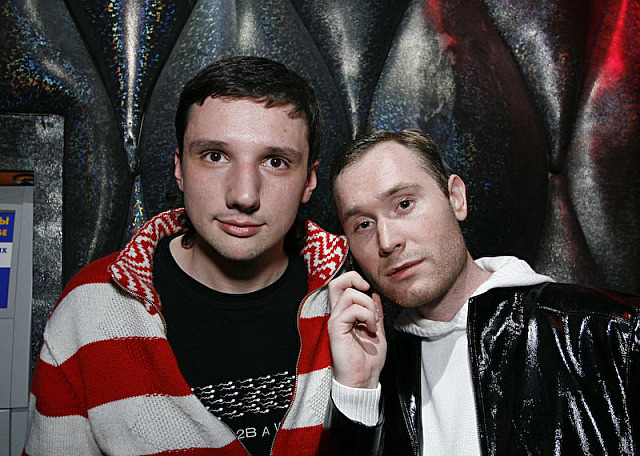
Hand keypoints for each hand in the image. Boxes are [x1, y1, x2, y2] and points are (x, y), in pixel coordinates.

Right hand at [327, 270, 386, 388]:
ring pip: (349, 294)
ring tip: (373, 322)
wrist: (364, 379)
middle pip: (336, 283)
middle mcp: (338, 315)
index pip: (341, 287)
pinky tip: (370, 329)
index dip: (353, 279)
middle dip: (354, 279)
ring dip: (368, 306)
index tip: (368, 288)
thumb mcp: (377, 330)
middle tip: (367, 290)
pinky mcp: (336, 329)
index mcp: (346, 314)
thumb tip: (375, 295)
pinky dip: (367, 316)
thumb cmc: (368, 360)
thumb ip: (375, 313)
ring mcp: (336, 321)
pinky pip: (352, 310)